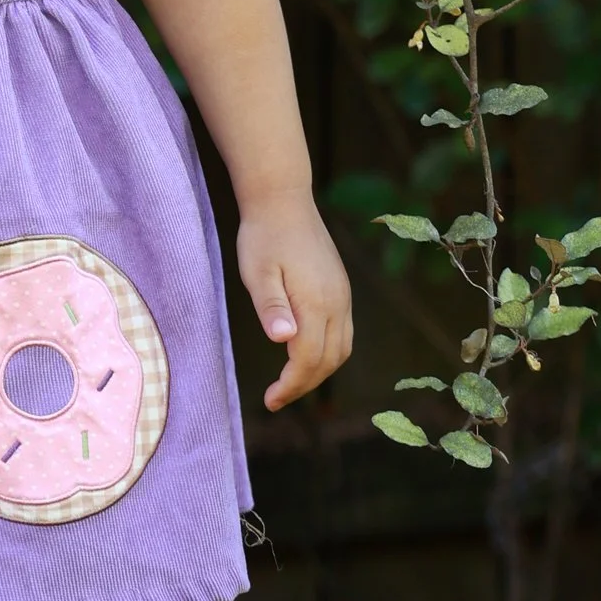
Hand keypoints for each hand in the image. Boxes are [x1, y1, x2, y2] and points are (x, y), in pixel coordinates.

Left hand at [238, 192, 353, 410]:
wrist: (283, 200)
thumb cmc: (264, 236)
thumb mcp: (257, 272)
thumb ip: (271, 306)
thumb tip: (283, 340)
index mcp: (317, 302)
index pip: (310, 359)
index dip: (292, 385)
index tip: (270, 400)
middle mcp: (337, 302)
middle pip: (330, 360)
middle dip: (305, 384)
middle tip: (276, 398)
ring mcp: (343, 295)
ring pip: (342, 349)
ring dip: (319, 372)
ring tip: (289, 383)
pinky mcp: (341, 289)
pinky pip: (342, 332)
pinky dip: (326, 353)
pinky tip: (303, 355)